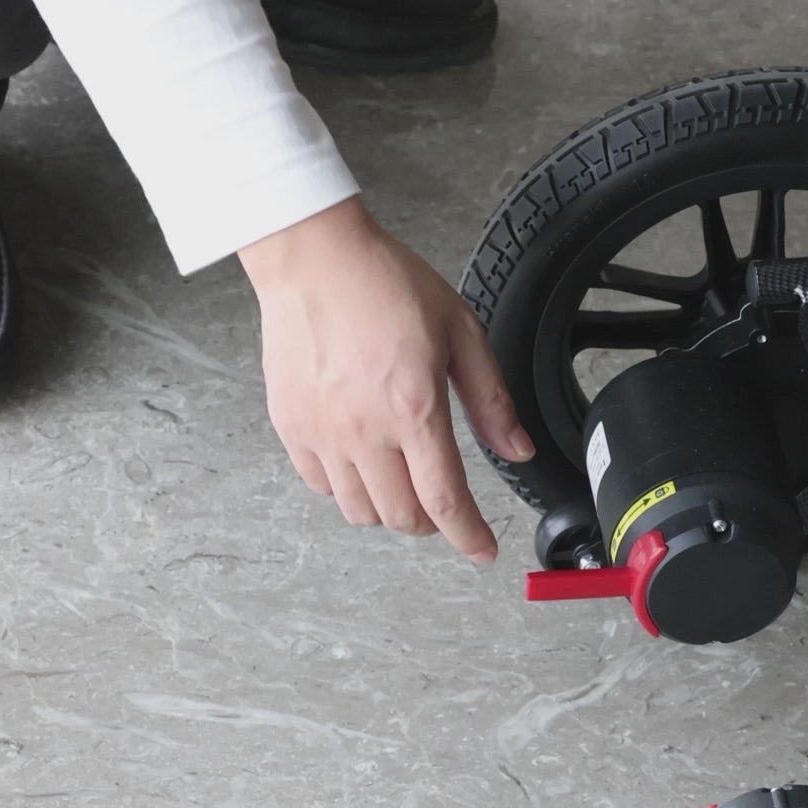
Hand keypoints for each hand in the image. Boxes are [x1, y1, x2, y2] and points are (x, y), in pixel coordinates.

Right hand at [239, 198, 533, 562]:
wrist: (313, 257)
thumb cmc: (383, 283)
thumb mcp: (460, 333)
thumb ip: (491, 400)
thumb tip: (516, 449)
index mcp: (414, 407)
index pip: (445, 500)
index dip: (469, 536)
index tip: (482, 550)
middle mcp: (364, 429)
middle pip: (402, 517)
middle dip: (431, 524)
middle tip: (444, 507)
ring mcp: (322, 431)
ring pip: (360, 511)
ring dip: (390, 509)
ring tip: (403, 481)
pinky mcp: (291, 425)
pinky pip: (322, 485)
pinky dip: (347, 489)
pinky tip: (363, 462)